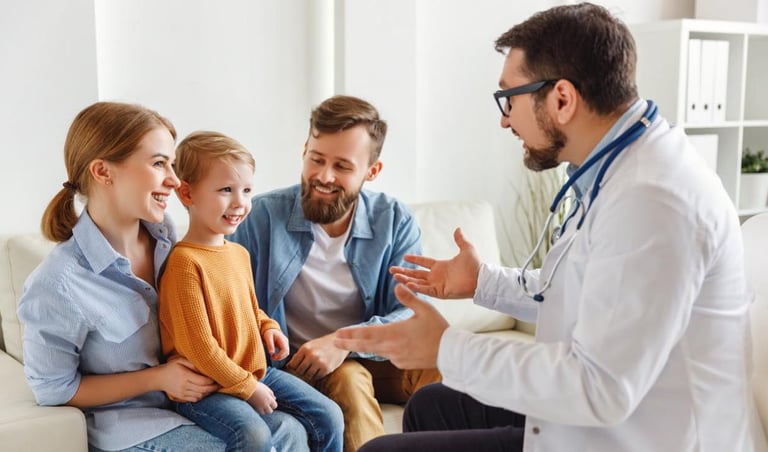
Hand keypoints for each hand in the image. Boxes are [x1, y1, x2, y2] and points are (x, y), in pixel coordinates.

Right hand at [158, 357, 218, 401]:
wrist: (158, 378)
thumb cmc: (171, 367)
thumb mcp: (180, 360)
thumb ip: (192, 363)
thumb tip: (204, 367)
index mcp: (185, 376)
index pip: (202, 381)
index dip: (211, 381)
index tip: (217, 378)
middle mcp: (184, 386)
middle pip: (203, 390)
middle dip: (213, 388)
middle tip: (219, 384)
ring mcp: (182, 393)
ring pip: (200, 396)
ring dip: (208, 393)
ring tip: (213, 388)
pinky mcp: (181, 397)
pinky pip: (194, 399)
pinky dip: (201, 396)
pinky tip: (205, 392)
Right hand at [247, 382, 277, 414]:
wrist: (247, 388)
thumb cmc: (258, 387)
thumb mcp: (266, 389)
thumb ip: (271, 394)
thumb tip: (275, 398)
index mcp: (269, 399)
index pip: (275, 406)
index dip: (273, 404)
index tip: (271, 402)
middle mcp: (265, 405)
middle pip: (270, 411)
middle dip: (269, 409)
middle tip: (266, 404)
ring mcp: (259, 407)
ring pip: (264, 413)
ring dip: (264, 410)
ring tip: (261, 405)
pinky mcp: (254, 408)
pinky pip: (258, 412)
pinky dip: (259, 410)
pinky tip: (257, 406)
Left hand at [264, 329, 288, 360]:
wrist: (271, 329)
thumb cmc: (269, 332)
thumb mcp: (268, 337)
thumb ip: (270, 345)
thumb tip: (271, 353)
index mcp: (282, 339)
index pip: (285, 350)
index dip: (280, 355)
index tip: (272, 356)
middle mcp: (285, 342)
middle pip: (286, 352)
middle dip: (280, 357)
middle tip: (272, 358)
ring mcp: (285, 344)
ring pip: (286, 353)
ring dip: (280, 357)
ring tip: (272, 357)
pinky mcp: (284, 346)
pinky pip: (284, 352)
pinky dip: (280, 355)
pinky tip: (274, 355)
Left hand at [286, 333, 348, 379]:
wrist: (339, 342)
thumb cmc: (322, 344)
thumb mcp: (309, 345)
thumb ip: (300, 354)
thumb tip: (289, 366)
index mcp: (305, 348)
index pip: (292, 364)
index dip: (293, 367)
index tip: (297, 367)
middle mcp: (311, 355)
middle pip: (299, 371)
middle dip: (301, 371)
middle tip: (306, 368)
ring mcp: (319, 362)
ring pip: (308, 375)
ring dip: (309, 374)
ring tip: (313, 368)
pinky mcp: (327, 368)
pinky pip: (317, 377)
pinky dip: (317, 375)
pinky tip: (320, 369)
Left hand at [334, 285, 448, 368]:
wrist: (450, 352)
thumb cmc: (439, 329)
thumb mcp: (425, 309)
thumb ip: (409, 297)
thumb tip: (397, 284)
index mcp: (395, 332)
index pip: (367, 333)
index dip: (351, 333)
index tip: (338, 333)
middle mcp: (392, 347)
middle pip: (365, 345)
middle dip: (349, 343)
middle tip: (335, 341)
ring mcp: (396, 357)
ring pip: (375, 351)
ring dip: (362, 347)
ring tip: (349, 344)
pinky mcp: (402, 364)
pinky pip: (388, 356)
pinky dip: (382, 351)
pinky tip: (383, 347)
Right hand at [390, 228, 481, 298]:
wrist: (480, 278)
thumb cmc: (475, 265)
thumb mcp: (466, 249)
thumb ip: (460, 240)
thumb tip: (458, 229)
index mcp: (441, 266)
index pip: (423, 262)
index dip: (414, 259)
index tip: (404, 256)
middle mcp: (437, 276)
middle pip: (416, 274)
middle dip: (404, 271)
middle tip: (391, 270)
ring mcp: (437, 285)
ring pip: (417, 282)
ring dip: (406, 279)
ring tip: (394, 276)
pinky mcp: (439, 292)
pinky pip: (425, 290)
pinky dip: (416, 287)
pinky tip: (407, 283)